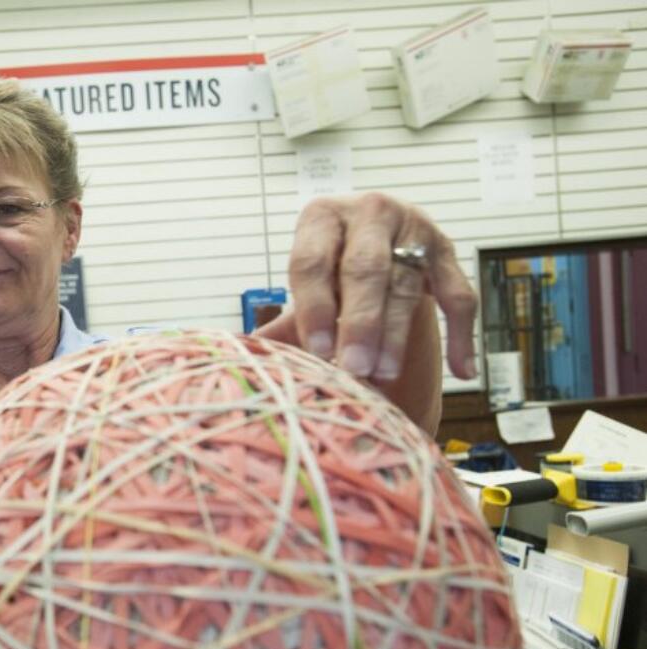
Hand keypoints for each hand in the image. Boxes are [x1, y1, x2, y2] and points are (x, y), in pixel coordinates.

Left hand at [263, 193, 477, 382]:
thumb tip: (245, 358)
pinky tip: (461, 371)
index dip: (315, 308)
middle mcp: (369, 213)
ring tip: (384, 376)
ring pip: (407, 286)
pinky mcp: (447, 250)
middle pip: (365, 270)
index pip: (313, 262)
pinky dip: (461, 334)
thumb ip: (281, 320)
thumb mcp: (305, 282)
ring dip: (396, 335)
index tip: (318, 352)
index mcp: (322, 217)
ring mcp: (413, 228)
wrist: (380, 236)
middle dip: (360, 323)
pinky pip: (458, 295)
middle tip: (355, 368)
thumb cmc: (331, 267)